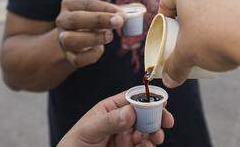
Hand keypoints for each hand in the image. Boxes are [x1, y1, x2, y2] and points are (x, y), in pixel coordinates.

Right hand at [56, 0, 125, 67]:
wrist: (78, 38)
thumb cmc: (94, 21)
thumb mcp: (103, 11)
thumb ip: (116, 12)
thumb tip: (129, 15)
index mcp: (70, 4)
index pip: (86, 4)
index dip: (105, 8)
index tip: (121, 14)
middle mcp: (63, 20)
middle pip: (75, 19)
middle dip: (99, 20)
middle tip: (118, 22)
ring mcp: (62, 38)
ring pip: (71, 40)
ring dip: (94, 38)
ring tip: (109, 36)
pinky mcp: (68, 56)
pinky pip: (78, 59)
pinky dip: (93, 54)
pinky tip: (100, 48)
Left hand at [58, 92, 173, 146]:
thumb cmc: (74, 145)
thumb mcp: (89, 130)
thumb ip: (109, 121)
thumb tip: (131, 111)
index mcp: (110, 109)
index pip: (131, 98)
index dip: (148, 98)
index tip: (161, 101)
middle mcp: (120, 121)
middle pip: (144, 114)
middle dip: (157, 116)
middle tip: (166, 121)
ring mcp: (125, 136)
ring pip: (147, 130)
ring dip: (155, 131)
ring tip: (157, 137)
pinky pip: (143, 145)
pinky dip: (149, 145)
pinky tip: (149, 146)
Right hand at [158, 0, 239, 87]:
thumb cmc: (215, 40)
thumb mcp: (187, 56)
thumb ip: (175, 67)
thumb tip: (169, 80)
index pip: (167, 0)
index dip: (164, 17)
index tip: (169, 32)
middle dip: (188, 16)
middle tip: (189, 36)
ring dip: (211, 15)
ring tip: (213, 37)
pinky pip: (236, 5)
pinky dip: (232, 17)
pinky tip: (235, 35)